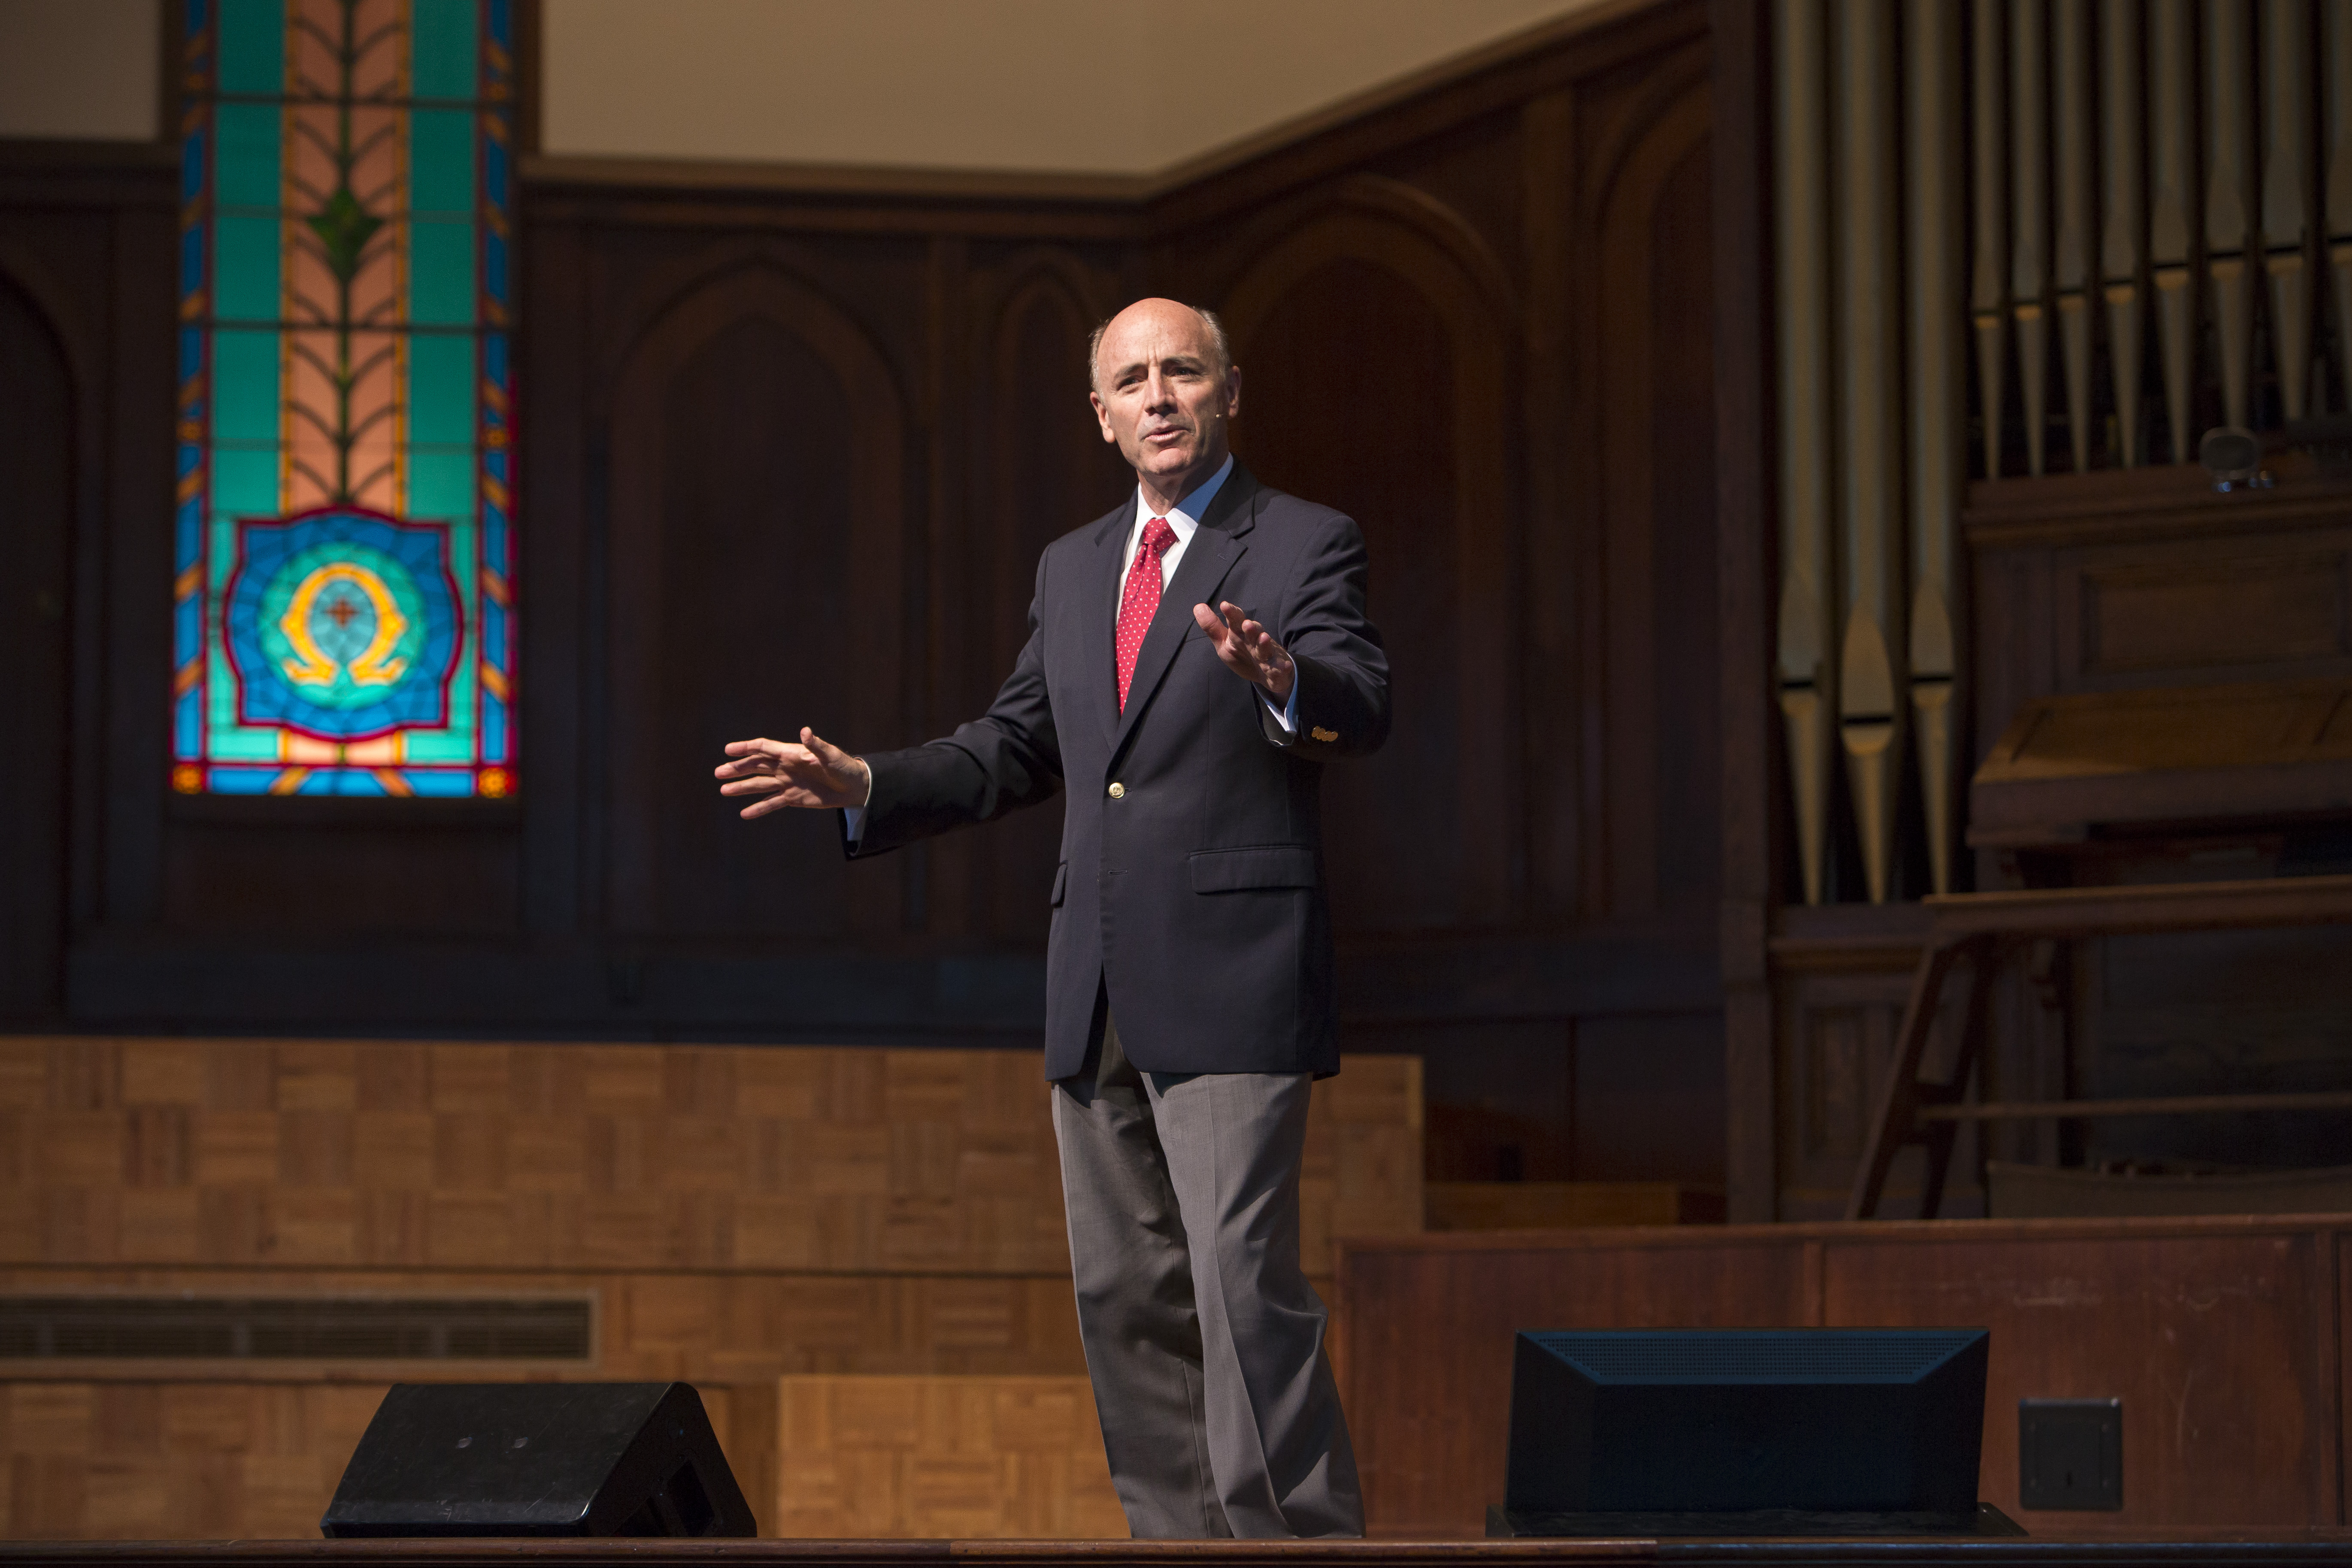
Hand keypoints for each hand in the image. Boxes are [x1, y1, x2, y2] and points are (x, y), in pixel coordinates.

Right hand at [714, 727, 870, 818]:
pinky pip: (772, 804)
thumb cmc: (843, 766)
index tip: (728, 750)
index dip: (746, 748)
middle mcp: (785, 767)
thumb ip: (816, 745)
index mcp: (791, 753)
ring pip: (759, 785)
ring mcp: (787, 783)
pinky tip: (744, 814)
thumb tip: (805, 731)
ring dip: (742, 787)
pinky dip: (758, 808)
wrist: (853, 786)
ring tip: (724, 790)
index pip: (763, 748)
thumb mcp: (830, 755)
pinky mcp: (792, 798)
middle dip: (737, 769)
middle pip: (756, 766)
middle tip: (718, 772)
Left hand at [1193, 600, 1294, 702]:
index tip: (1224, 605)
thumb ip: (1212, 628)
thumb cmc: (1243, 654)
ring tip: (1264, 638)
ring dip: (1265, 643)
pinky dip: (1282, 667)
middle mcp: (1255, 640)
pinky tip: (1284, 666)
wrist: (1268, 673)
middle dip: (1251, 627)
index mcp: (1240, 633)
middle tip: (1246, 624)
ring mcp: (1267, 654)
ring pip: (1266, 648)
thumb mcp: (1224, 643)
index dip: (1232, 613)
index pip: (1236, 620)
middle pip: (1253, 631)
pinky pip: (1279, 668)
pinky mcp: (1276, 668)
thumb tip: (1198, 607)